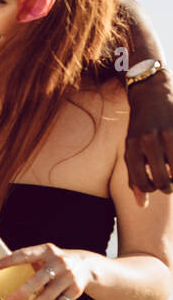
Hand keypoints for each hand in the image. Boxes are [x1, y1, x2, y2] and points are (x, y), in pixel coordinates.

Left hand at [0, 243, 97, 299]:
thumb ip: (23, 266)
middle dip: (21, 293)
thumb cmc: (54, 262)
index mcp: (46, 250)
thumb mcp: (42, 257)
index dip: (11, 260)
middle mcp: (59, 263)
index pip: (26, 254)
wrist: (86, 265)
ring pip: (48, 297)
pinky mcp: (75, 290)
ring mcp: (68, 277)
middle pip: (37, 281)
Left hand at [125, 70, 172, 200]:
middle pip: (164, 181)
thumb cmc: (139, 128)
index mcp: (131, 148)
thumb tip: (141, 206)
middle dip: (169, 186)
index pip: (143, 183)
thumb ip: (134, 177)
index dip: (151, 190)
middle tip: (170, 181)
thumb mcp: (131, 149)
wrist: (151, 94)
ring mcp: (166, 135)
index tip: (155, 185)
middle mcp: (147, 142)